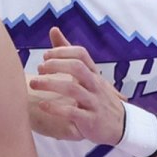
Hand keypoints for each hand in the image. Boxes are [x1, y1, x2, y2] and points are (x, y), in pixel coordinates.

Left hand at [27, 27, 125, 143]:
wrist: (122, 127)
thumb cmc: (98, 97)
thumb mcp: (88, 75)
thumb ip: (68, 54)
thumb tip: (54, 29)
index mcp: (94, 74)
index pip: (81, 54)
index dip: (62, 51)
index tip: (45, 56)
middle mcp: (95, 86)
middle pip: (77, 67)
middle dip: (55, 65)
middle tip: (39, 69)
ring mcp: (94, 103)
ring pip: (73, 89)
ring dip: (50, 84)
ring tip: (33, 84)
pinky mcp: (90, 121)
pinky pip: (72, 113)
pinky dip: (55, 108)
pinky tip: (42, 106)